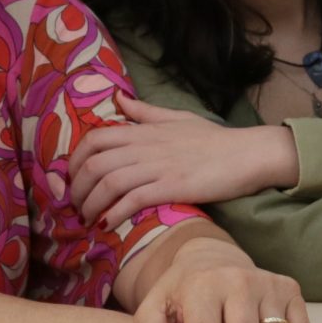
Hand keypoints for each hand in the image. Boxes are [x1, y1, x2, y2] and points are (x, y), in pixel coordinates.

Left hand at [71, 96, 298, 225]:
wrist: (248, 154)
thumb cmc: (214, 139)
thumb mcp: (176, 117)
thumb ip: (144, 111)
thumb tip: (118, 97)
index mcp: (143, 130)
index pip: (95, 138)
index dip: (75, 160)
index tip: (73, 180)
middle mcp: (145, 146)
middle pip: (95, 163)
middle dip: (77, 189)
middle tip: (77, 207)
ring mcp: (158, 166)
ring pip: (109, 182)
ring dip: (91, 205)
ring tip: (89, 220)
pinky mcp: (173, 186)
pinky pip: (134, 199)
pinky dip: (115, 213)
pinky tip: (107, 225)